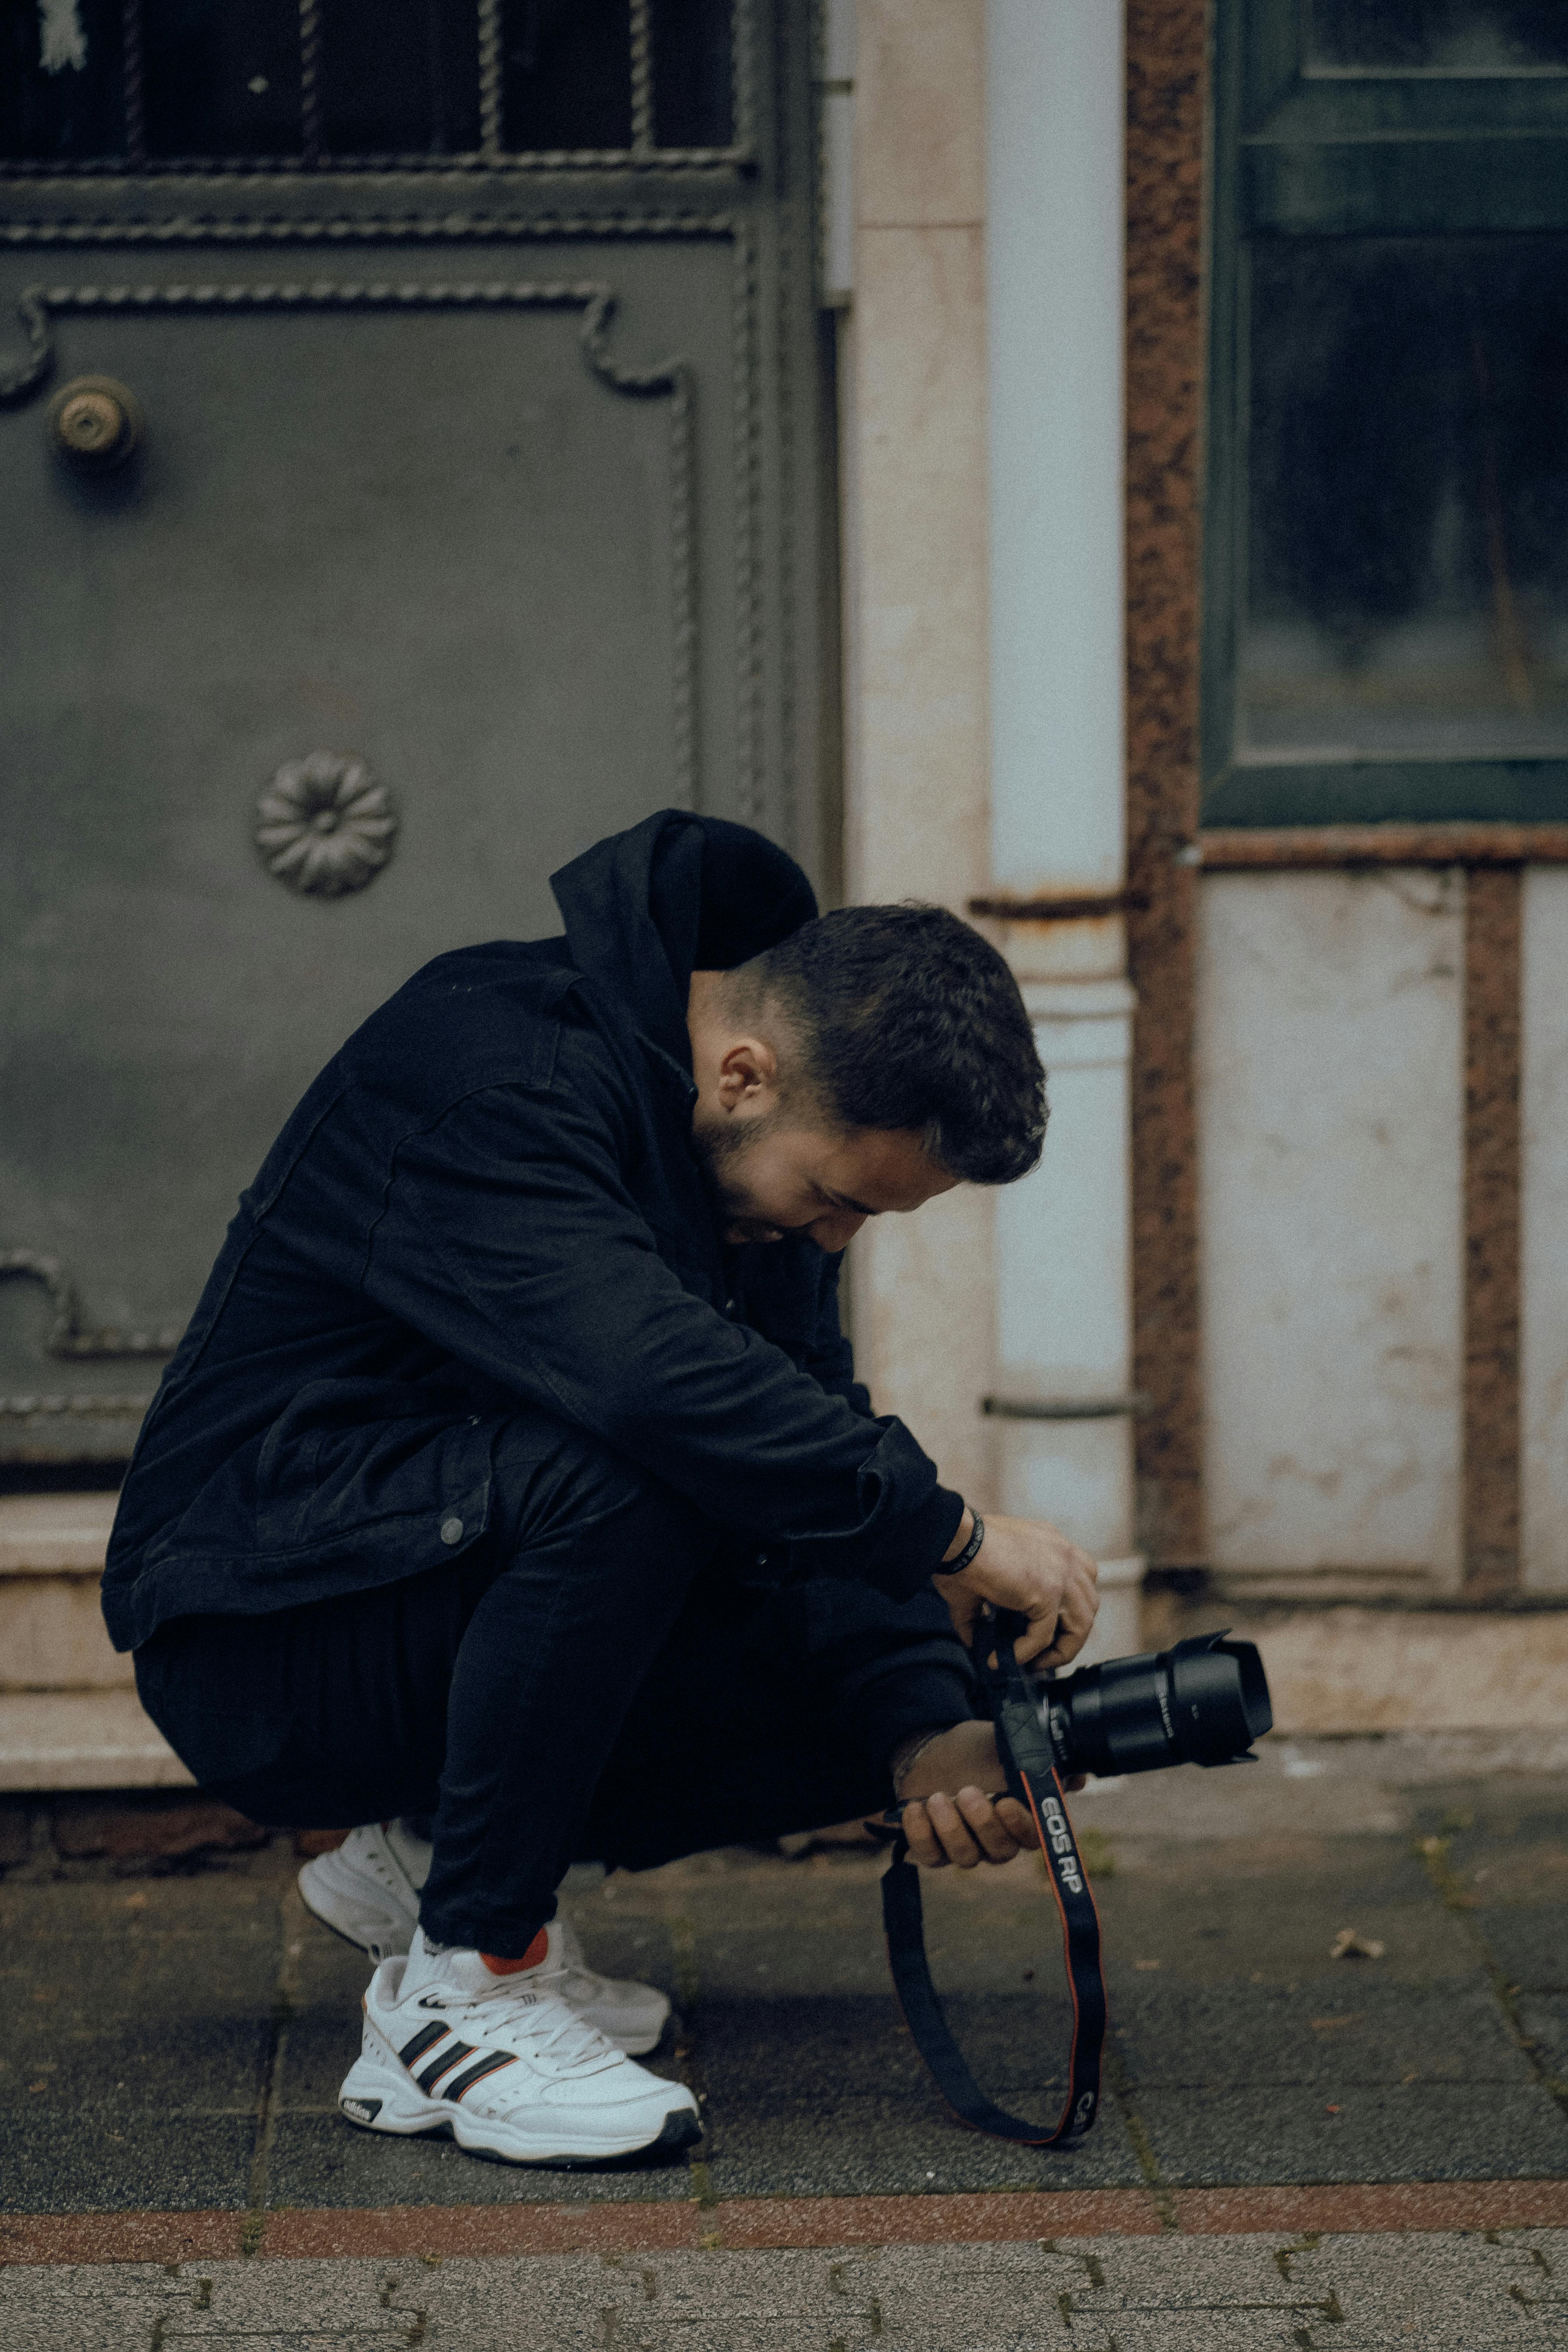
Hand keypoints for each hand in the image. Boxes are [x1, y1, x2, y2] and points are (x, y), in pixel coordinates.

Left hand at [895, 1721, 1037, 1868]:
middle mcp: (997, 1840)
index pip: (1033, 1835)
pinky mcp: (935, 1851)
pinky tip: (915, 1808)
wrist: (933, 1753)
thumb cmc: (973, 1750)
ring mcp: (966, 1848)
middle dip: (983, 1823)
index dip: (1021, 1825)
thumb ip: (1020, 1754)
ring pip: (966, 1856)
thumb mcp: (996, 1744)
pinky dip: (921, 1833)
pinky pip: (930, 1855)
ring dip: (951, 1828)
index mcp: (1020, 1816)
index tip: (1006, 1803)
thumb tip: (1047, 1762)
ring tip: (937, 1797)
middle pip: (1000, 1850)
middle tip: (967, 1792)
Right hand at [935, 1510, 1098, 1668]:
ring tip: (1034, 1664)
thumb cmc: (960, 1551)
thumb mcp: (984, 1579)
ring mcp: (1062, 1573)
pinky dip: (1025, 1653)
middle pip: (1088, 1605)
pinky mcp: (1048, 1592)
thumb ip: (983, 1611)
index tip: (1048, 1634)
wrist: (954, 1540)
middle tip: (1043, 1655)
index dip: (1067, 1613)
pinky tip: (1004, 1657)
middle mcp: (1065, 1555)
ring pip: (1080, 1625)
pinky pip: (1043, 1636)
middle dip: (1069, 1636)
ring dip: (1059, 1650)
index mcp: (1052, 1546)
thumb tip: (974, 1640)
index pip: (1080, 1583)